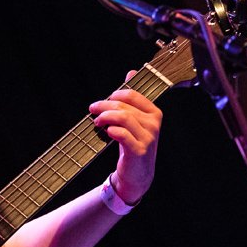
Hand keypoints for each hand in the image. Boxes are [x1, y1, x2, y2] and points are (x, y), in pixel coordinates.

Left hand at [88, 80, 161, 203]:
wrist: (137, 174)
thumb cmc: (133, 144)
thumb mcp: (135, 120)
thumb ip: (133, 98)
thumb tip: (131, 72)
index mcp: (154, 113)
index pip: (133, 95)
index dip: (114, 95)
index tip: (102, 101)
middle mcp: (153, 124)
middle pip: (124, 106)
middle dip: (104, 106)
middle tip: (92, 110)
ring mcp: (147, 137)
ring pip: (123, 118)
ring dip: (105, 117)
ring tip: (97, 122)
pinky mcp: (138, 150)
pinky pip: (122, 134)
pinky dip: (111, 131)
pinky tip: (106, 132)